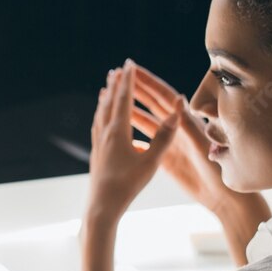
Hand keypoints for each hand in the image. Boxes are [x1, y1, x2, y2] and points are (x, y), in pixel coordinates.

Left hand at [86, 61, 179, 222]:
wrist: (101, 206)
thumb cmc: (128, 186)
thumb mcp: (150, 163)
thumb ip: (163, 138)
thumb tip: (175, 114)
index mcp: (118, 132)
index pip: (124, 99)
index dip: (128, 81)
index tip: (129, 64)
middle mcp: (105, 134)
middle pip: (110, 102)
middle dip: (116, 84)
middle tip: (118, 68)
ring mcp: (97, 143)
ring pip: (101, 114)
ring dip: (106, 98)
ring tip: (107, 88)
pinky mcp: (95, 154)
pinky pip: (97, 127)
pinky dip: (101, 115)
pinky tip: (101, 120)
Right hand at [128, 62, 241, 214]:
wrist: (222, 197)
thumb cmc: (217, 170)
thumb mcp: (202, 145)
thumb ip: (189, 123)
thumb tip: (179, 97)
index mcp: (187, 122)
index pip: (165, 96)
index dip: (149, 82)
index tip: (133, 70)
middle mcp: (178, 129)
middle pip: (154, 105)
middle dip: (136, 91)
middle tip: (118, 78)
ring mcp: (171, 144)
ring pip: (147, 124)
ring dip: (132, 113)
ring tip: (113, 102)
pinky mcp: (166, 160)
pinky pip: (147, 146)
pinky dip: (134, 140)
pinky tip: (120, 137)